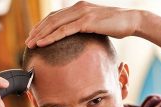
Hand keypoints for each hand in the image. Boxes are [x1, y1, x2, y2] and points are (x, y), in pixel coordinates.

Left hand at [25, 1, 141, 47]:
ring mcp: (82, 13)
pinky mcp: (87, 22)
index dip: (43, 26)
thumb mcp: (97, 24)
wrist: (132, 20)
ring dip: (40, 34)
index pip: (55, 16)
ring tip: (30, 44)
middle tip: (27, 41)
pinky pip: (65, 30)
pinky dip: (51, 37)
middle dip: (37, 31)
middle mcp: (77, 8)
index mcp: (78, 7)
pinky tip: (42, 43)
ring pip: (55, 24)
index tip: (34, 35)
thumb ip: (85, 27)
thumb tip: (78, 37)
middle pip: (51, 19)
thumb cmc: (116, 24)